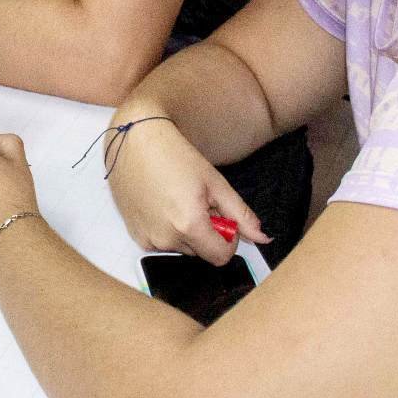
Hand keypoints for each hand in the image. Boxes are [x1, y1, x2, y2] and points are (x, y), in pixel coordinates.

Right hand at [103, 115, 267, 264]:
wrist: (134, 140)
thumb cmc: (174, 155)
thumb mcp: (215, 182)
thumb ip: (241, 215)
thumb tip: (263, 238)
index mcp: (189, 225)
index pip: (222, 257)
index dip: (228, 238)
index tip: (220, 216)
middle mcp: (166, 238)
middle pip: (201, 252)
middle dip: (206, 232)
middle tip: (197, 201)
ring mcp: (147, 238)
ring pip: (181, 247)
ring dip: (186, 231)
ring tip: (176, 199)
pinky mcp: (135, 235)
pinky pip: (161, 242)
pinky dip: (167, 229)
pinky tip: (161, 203)